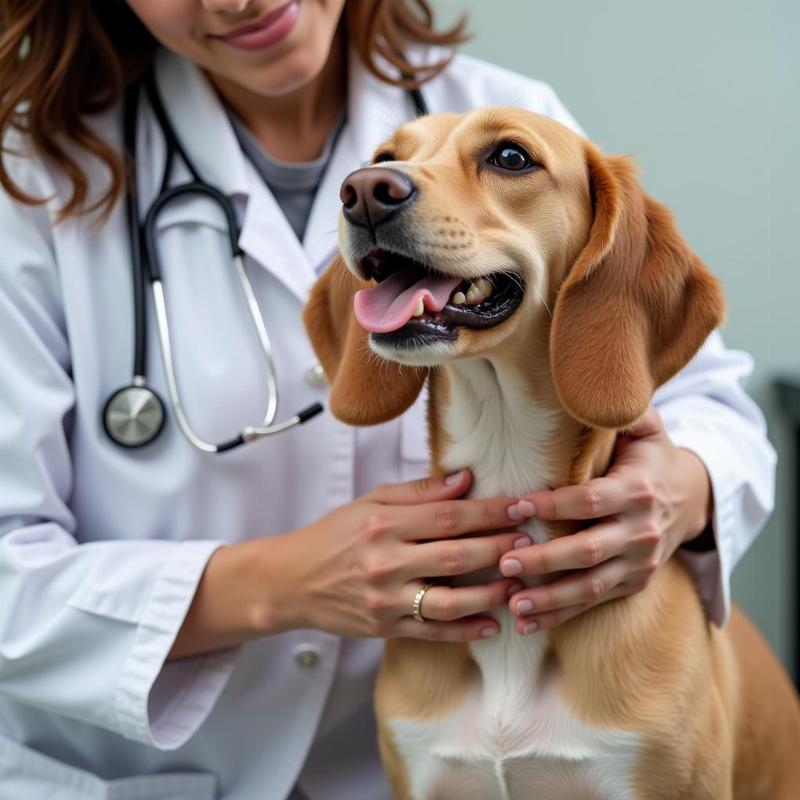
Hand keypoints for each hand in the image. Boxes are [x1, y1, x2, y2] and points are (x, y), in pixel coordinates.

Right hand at [261, 470, 527, 641]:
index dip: (491, 511)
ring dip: (492, 592)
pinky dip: (466, 630)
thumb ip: (420, 492)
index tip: (521, 507)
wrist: (292, 580)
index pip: (450, 515)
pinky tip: (492, 624)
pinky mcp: (385, 628)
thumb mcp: (371, 501)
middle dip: (500, 548)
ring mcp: (386, 599)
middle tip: (531, 542)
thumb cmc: (335, 535)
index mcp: (384, 523)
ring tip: (520, 583)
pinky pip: (433, 631)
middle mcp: (386, 561)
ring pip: (451, 599)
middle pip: (457, 555)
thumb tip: (466, 479)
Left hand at [499, 408, 712, 634]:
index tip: (514, 506)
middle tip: (503, 560)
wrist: (691, 499)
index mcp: (638, 491)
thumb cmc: (651, 458)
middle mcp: (640, 531)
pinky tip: (527, 621)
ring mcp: (639, 563)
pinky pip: (594, 602)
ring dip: (550, 598)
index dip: (553, 505)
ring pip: (591, 586)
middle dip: (544, 560)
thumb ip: (622, 411)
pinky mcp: (634, 584)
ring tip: (512, 602)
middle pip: (588, 551)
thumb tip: (593, 390)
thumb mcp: (646, 428)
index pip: (590, 500)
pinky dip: (561, 615)